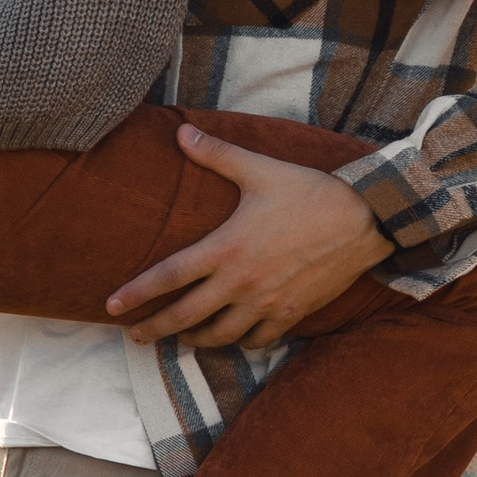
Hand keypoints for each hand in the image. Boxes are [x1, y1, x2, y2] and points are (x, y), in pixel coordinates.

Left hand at [106, 124, 389, 347]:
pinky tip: (234, 337)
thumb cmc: (310, 192)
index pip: (168, 276)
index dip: (136, 293)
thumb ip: (217, 155)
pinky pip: (257, 340)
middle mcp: (241, 282)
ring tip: (183, 339)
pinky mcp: (292, 313)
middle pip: (185, 317)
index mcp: (226, 248)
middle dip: (155, 329)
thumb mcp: (260, 170)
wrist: (364, 220)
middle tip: (135, 336)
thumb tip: (181, 133)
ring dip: (195, 340)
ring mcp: (267, 303)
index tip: (111, 306)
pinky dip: (240, 342)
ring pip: (219, 336)